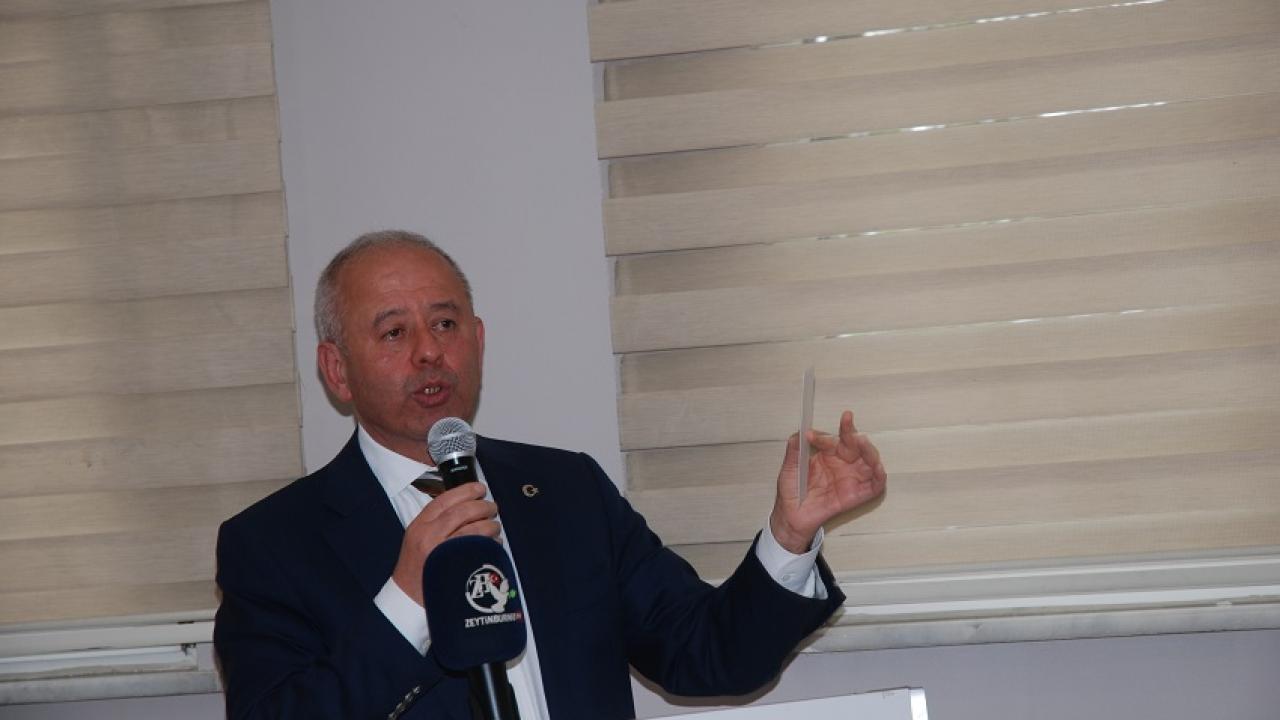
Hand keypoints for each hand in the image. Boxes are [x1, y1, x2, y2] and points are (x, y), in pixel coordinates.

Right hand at [392, 482, 499, 605]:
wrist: (406, 598)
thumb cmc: (416, 566)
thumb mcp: (417, 537)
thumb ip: (437, 521)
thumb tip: (467, 504)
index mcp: (419, 525)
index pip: (445, 500)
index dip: (466, 490)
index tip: (480, 488)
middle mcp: (428, 536)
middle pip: (463, 512)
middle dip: (483, 506)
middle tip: (492, 508)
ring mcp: (441, 553)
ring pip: (474, 529)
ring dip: (491, 525)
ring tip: (495, 526)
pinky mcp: (453, 568)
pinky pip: (478, 550)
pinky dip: (491, 543)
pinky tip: (494, 543)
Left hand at [769, 410, 886, 553]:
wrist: (792, 516)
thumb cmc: (792, 492)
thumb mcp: (789, 468)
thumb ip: (794, 449)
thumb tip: (800, 433)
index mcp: (827, 454)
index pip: (833, 439)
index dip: (824, 436)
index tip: (810, 435)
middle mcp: (842, 463)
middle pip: (855, 445)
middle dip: (853, 434)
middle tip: (848, 427)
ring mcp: (851, 478)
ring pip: (869, 460)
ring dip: (869, 450)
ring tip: (861, 441)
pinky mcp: (857, 495)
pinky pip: (875, 485)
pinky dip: (880, 476)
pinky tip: (877, 467)